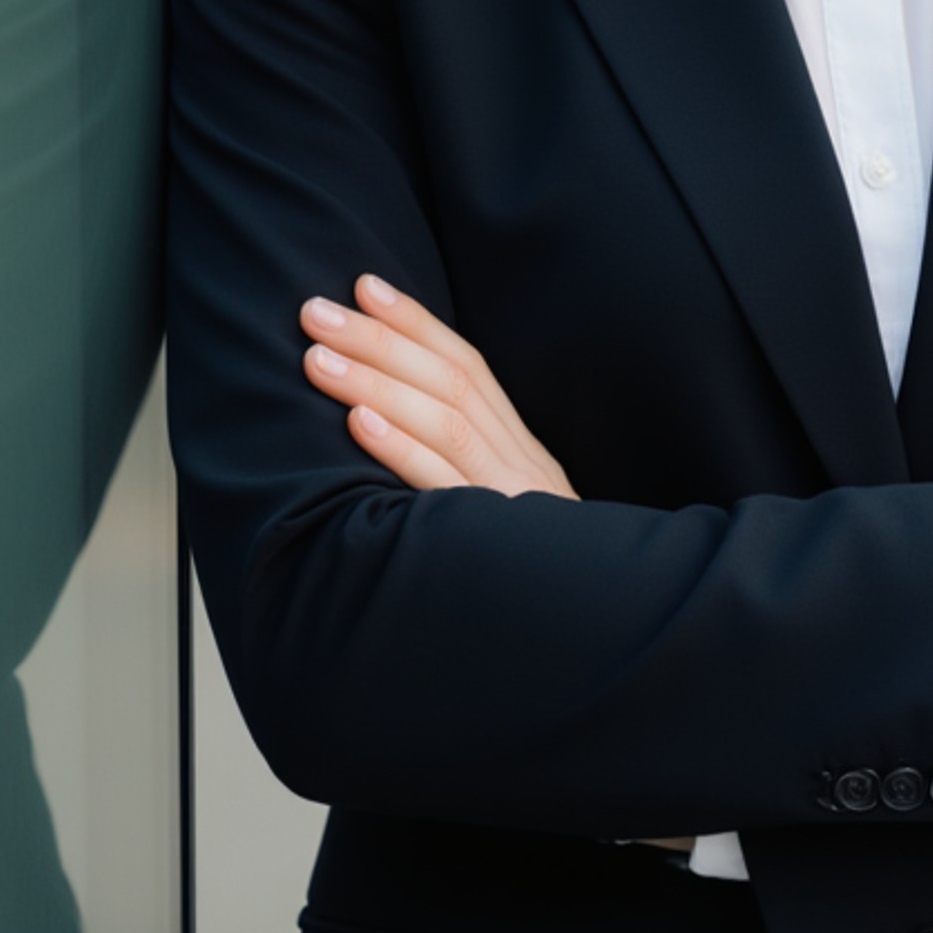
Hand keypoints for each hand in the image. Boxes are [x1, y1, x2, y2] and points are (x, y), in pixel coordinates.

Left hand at [297, 282, 692, 842]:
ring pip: (445, 424)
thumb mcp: (517, 525)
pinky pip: (447, 492)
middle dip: (380, 339)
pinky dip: (402, 452)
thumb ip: (474, 482)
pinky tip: (359, 424)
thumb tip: (399, 439)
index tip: (365, 286)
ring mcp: (516, 506)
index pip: (470, 371)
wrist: (616, 646)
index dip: (417, 323)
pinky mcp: (507, 546)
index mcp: (525, 458)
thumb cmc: (548, 593)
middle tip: (316, 308)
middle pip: (451, 384)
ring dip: (377, 382)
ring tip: (318, 356)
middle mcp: (524, 469)